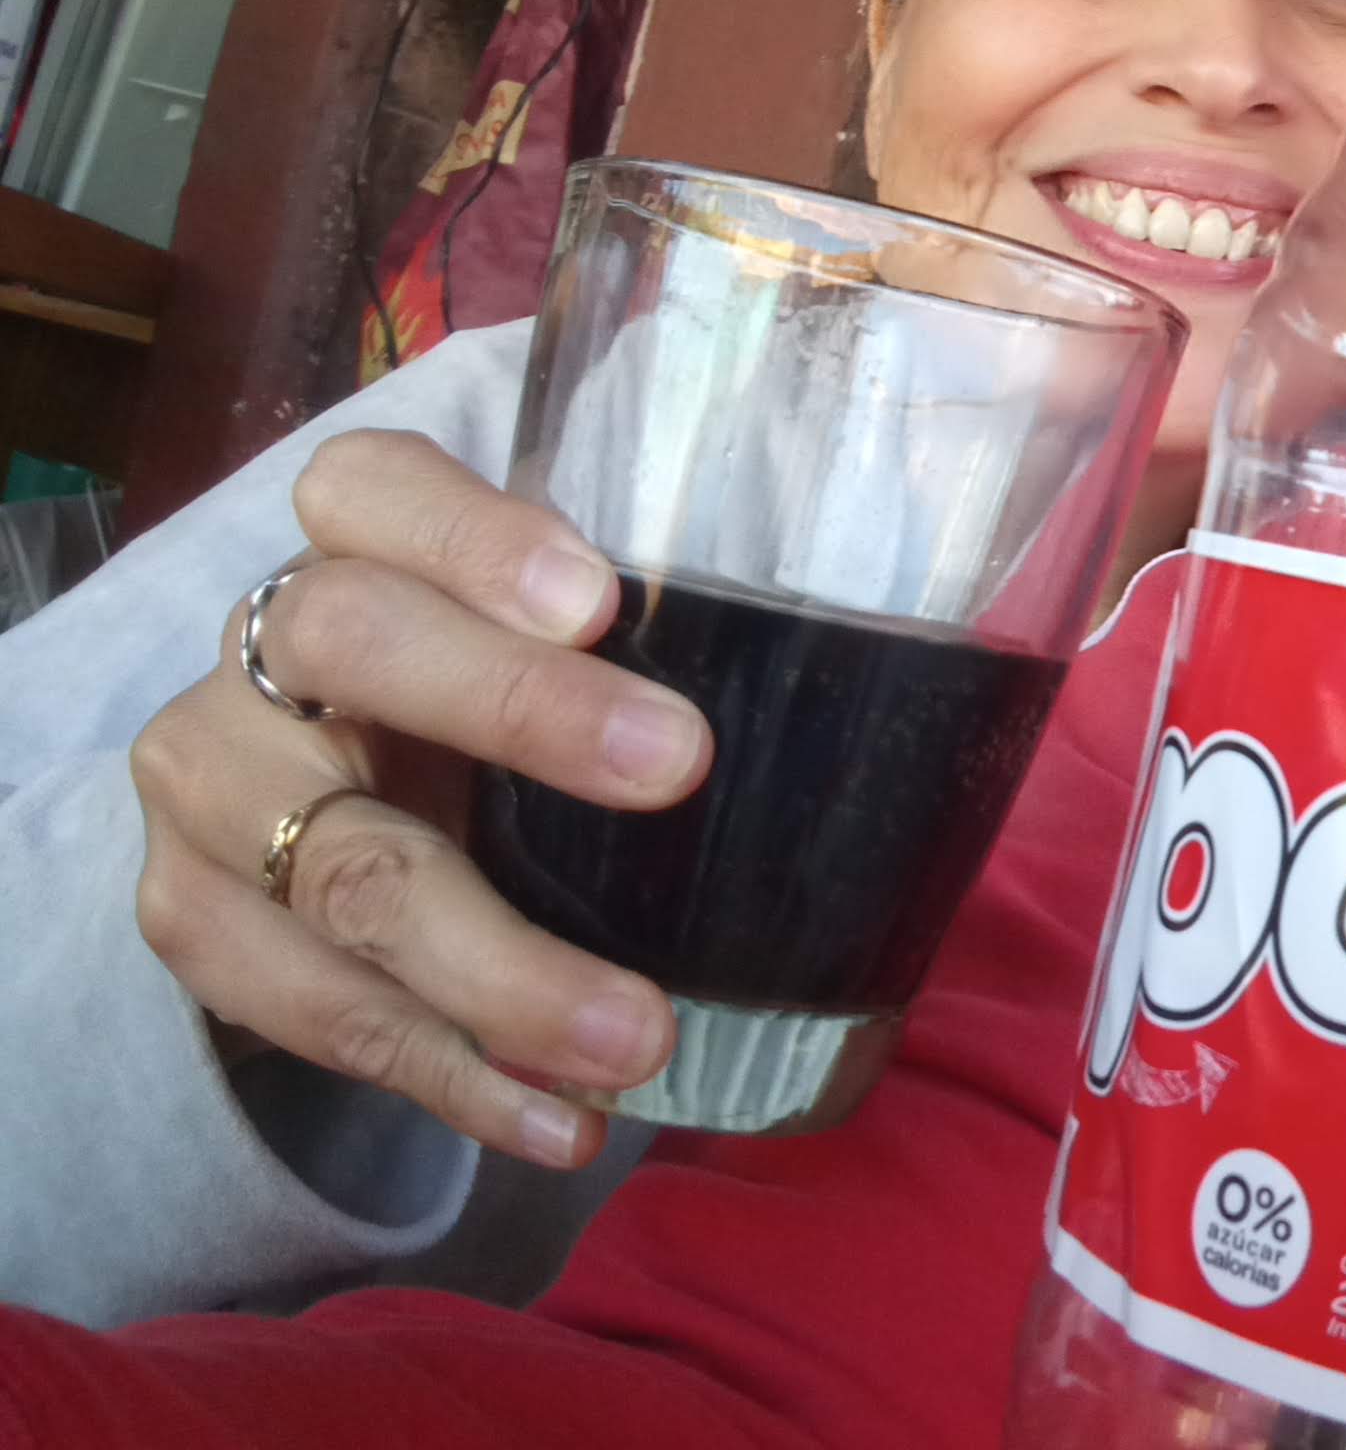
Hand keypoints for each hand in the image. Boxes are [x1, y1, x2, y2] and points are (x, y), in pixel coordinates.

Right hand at [128, 432, 712, 1168]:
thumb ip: (660, 618)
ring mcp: (208, 786)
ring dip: (498, 971)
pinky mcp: (193, 920)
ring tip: (637, 1039)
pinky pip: (318, 1014)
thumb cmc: (503, 686)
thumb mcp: (560, 632)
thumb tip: (891, 660)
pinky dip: (456, 1079)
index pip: (373, 485)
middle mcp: (259, 645)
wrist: (329, 791)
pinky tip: (564, 1122)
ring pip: (340, 872)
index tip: (599, 597)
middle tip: (676, 770)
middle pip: (354, 645)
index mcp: (353, 536)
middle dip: (518, 711)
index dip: (474, 532)